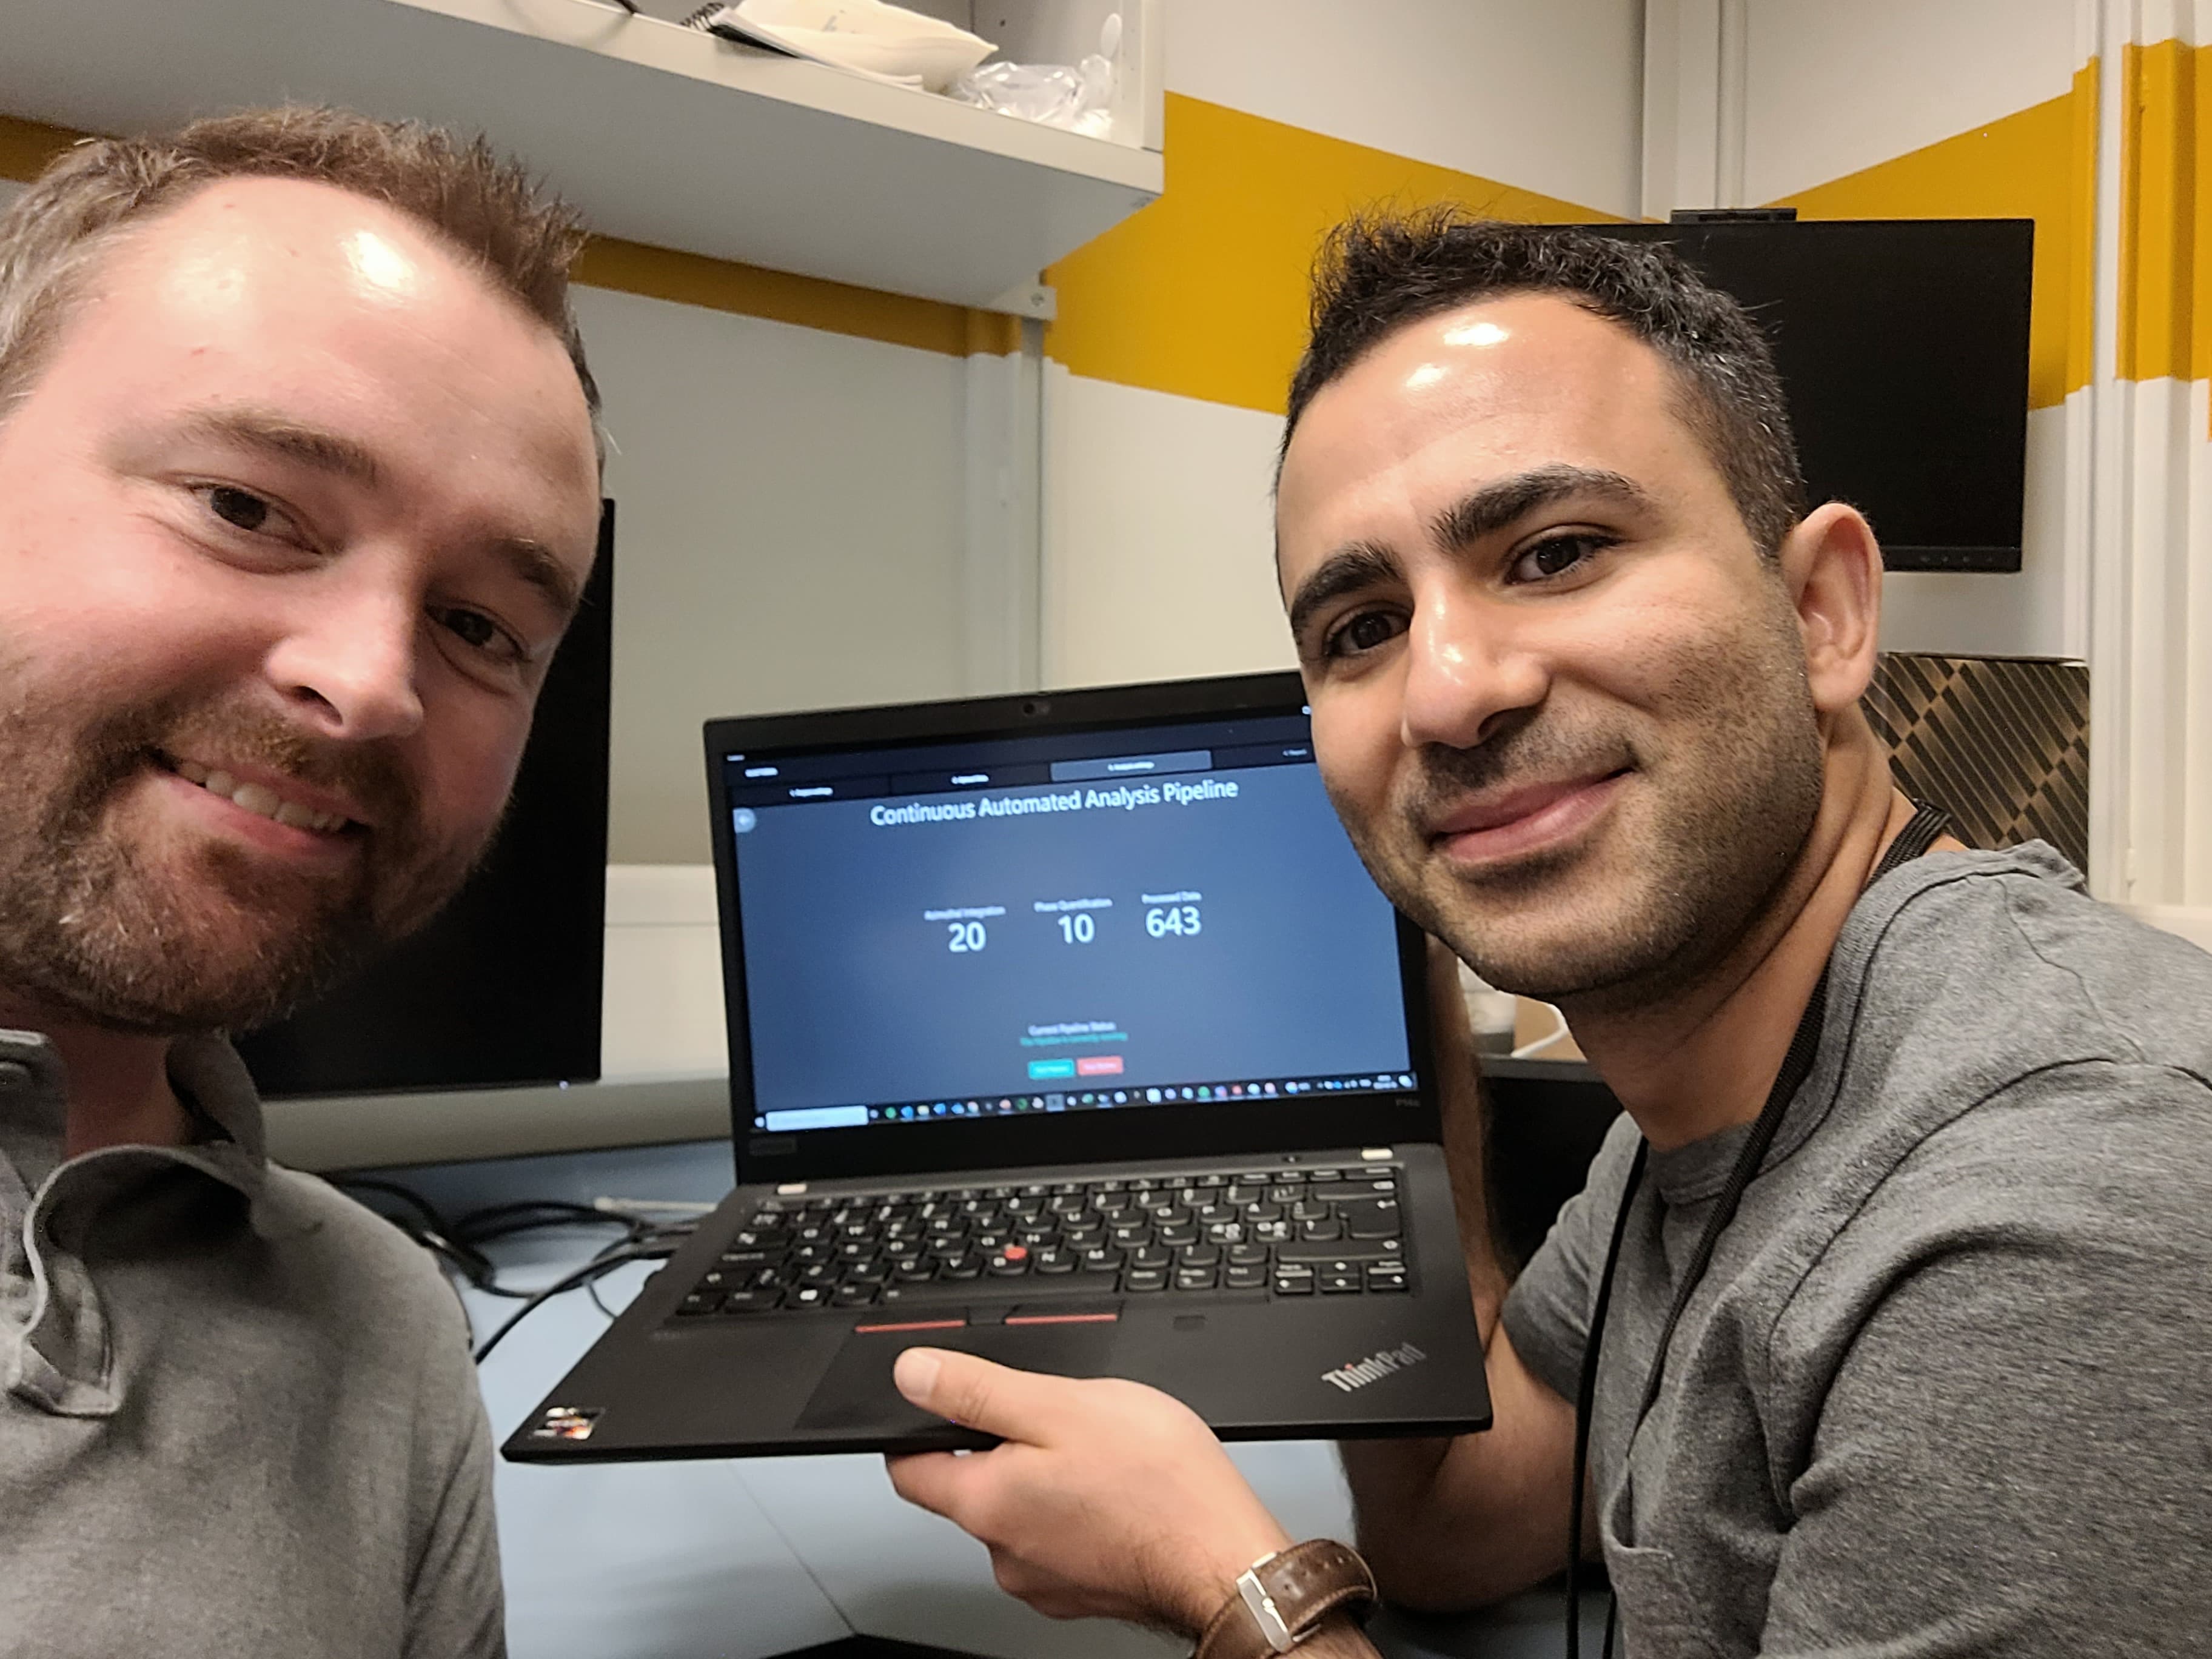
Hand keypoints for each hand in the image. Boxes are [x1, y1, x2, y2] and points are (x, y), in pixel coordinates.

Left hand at [885, 1347, 1292, 1630]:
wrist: (1227, 1557)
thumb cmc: (1157, 1484)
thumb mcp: (1061, 1406)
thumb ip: (977, 1390)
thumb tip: (912, 1374)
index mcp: (986, 1503)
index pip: (909, 1469)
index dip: (917, 1428)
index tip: (940, 1404)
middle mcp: (1004, 1553)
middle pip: (972, 1489)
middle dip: (1002, 1449)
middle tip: (1058, 1420)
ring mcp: (1044, 1581)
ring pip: (1022, 1514)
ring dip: (1046, 1481)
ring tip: (1103, 1457)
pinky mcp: (1084, 1590)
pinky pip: (1062, 1540)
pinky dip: (1079, 1513)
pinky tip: (1120, 1494)